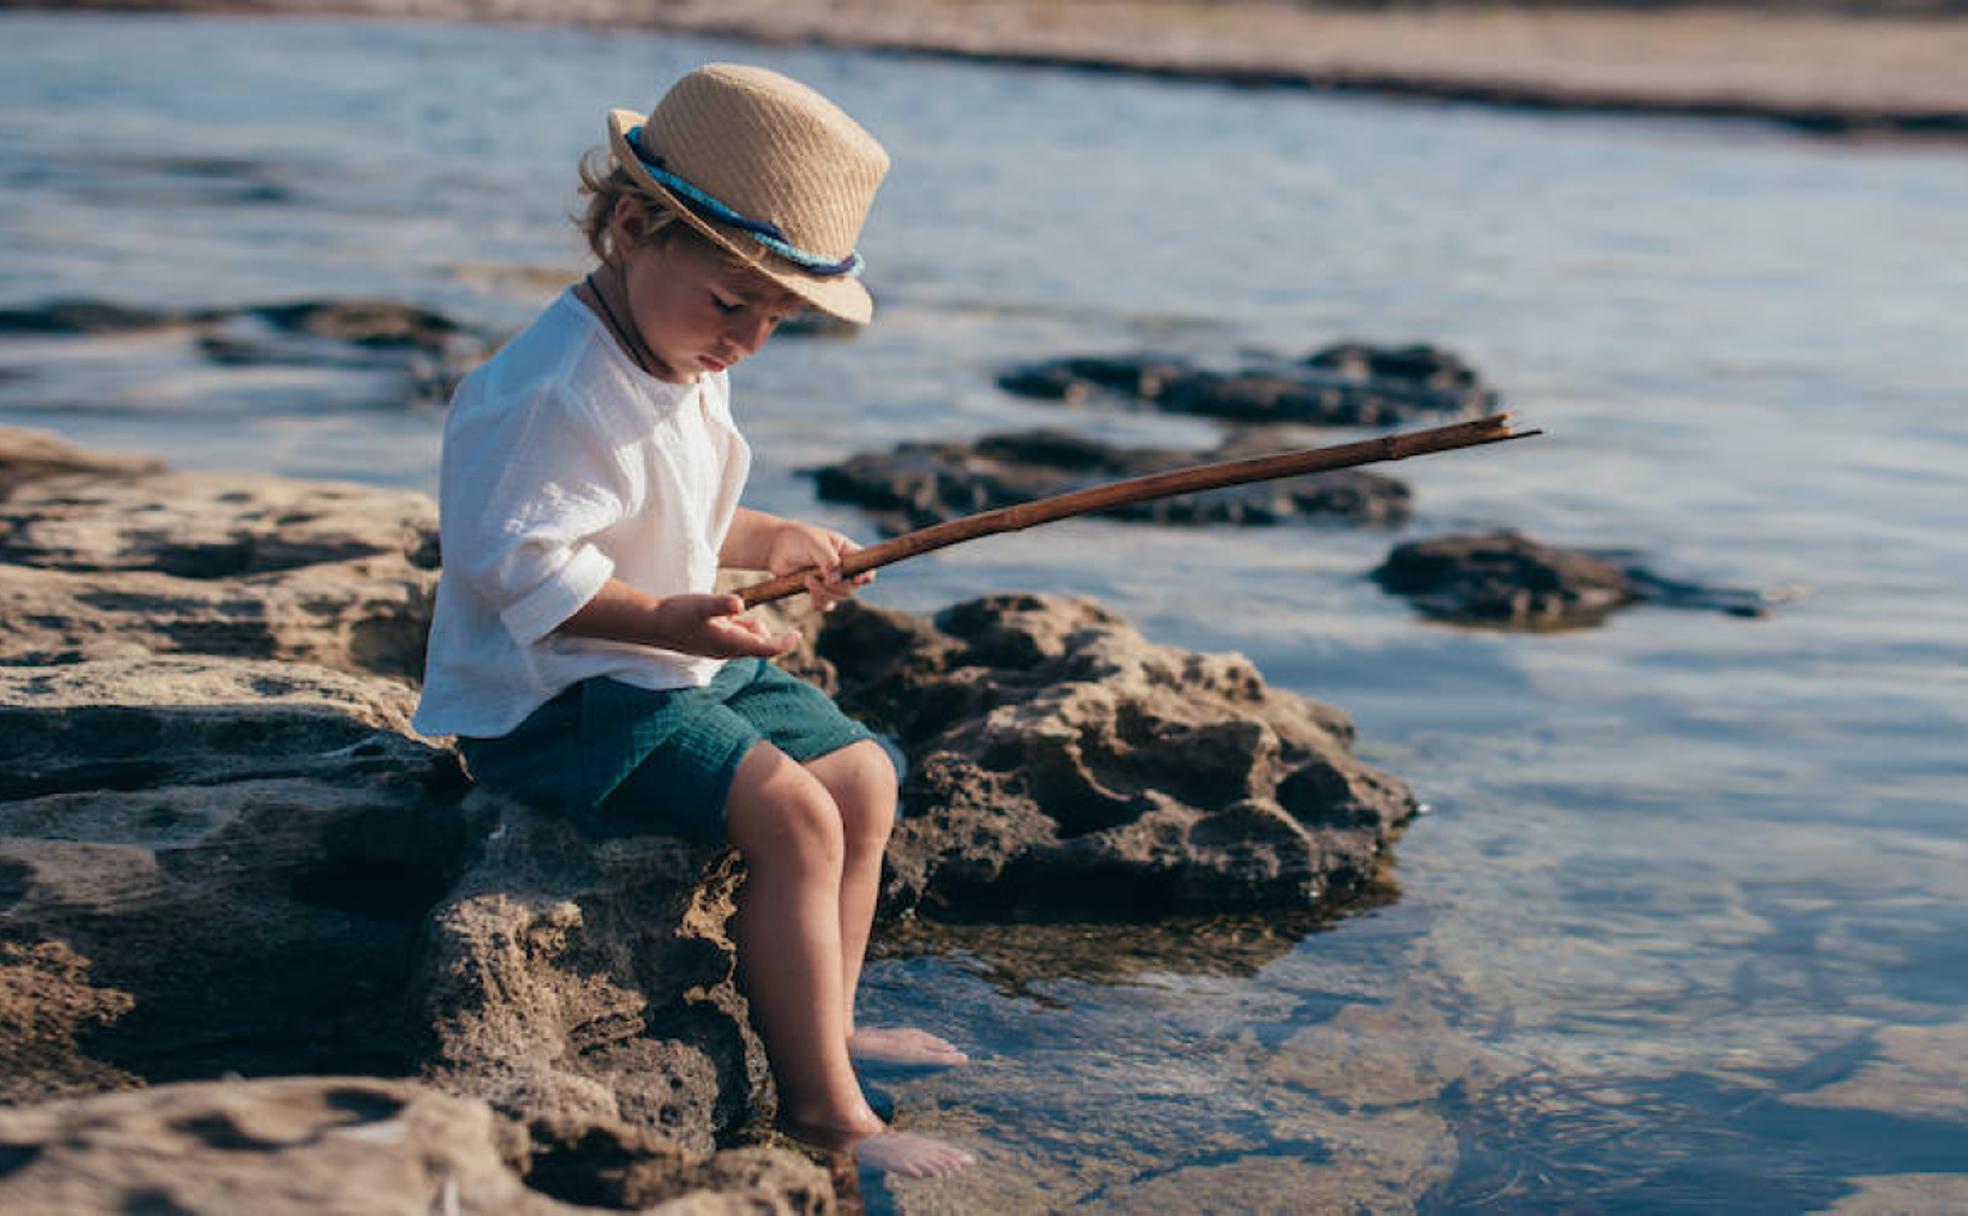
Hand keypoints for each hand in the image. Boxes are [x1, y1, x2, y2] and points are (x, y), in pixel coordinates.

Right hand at [649, 593, 796, 658]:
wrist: (652, 624)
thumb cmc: (677, 614)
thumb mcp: (701, 604)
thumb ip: (721, 604)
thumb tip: (739, 602)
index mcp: (730, 644)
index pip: (766, 649)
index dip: (784, 643)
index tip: (798, 633)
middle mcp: (728, 651)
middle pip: (759, 643)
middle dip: (759, 629)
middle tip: (742, 611)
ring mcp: (720, 648)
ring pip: (747, 638)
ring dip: (747, 625)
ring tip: (727, 610)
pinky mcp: (713, 642)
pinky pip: (734, 635)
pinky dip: (736, 624)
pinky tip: (722, 614)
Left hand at [763, 520, 873, 610]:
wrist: (775, 547)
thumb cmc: (798, 538)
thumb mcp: (816, 543)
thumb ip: (829, 560)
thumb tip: (836, 580)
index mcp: (848, 552)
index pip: (866, 567)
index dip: (865, 576)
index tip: (856, 580)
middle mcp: (843, 568)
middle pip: (852, 587)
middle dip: (835, 586)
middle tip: (814, 577)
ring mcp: (831, 581)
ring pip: (838, 596)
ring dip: (823, 592)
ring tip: (807, 579)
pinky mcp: (818, 591)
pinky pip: (826, 604)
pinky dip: (819, 601)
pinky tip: (807, 588)